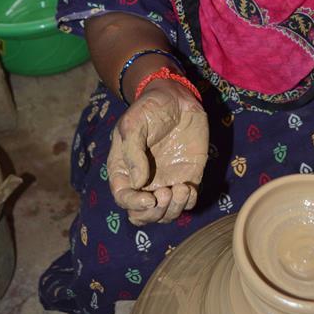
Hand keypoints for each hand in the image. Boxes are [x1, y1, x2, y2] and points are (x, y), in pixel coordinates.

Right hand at [107, 80, 208, 224]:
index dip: (134, 205)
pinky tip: (189, 187)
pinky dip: (189, 202)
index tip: (148, 198)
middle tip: (166, 192)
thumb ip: (133, 153)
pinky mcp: (188, 177)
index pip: (124, 199)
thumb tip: (138, 184)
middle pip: (144, 215)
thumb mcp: (134, 124)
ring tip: (182, 188)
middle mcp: (144, 181)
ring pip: (166, 213)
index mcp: (125, 170)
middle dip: (155, 212)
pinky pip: (188, 202)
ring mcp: (166, 181)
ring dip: (173, 209)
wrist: (176, 97)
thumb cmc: (150, 108)